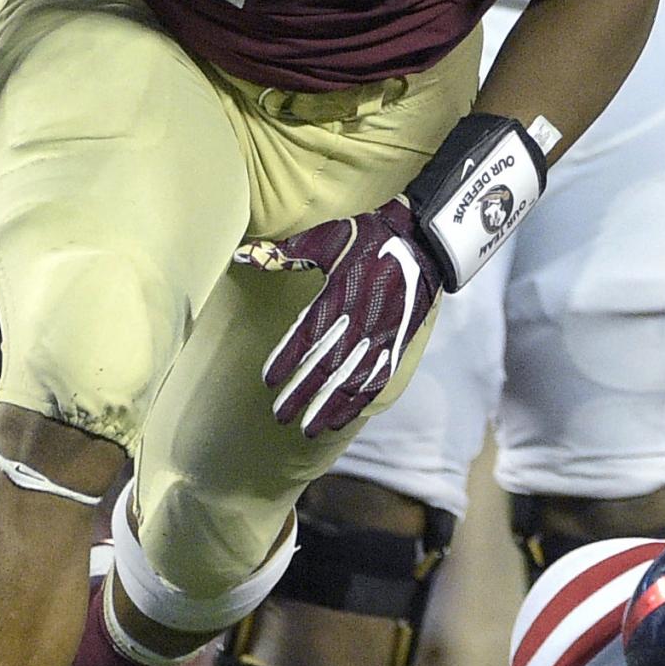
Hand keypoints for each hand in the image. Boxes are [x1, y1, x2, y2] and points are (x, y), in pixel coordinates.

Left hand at [242, 201, 441, 435]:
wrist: (422, 240)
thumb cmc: (369, 236)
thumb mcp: (325, 238)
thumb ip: (283, 254)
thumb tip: (241, 255)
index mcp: (338, 295)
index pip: (307, 337)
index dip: (287, 361)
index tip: (268, 382)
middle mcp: (359, 320)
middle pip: (326, 366)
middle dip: (302, 394)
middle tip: (280, 417)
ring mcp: (381, 335)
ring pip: (351, 380)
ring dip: (327, 407)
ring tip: (307, 429)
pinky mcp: (397, 343)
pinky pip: (376, 380)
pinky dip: (358, 403)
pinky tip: (341, 419)